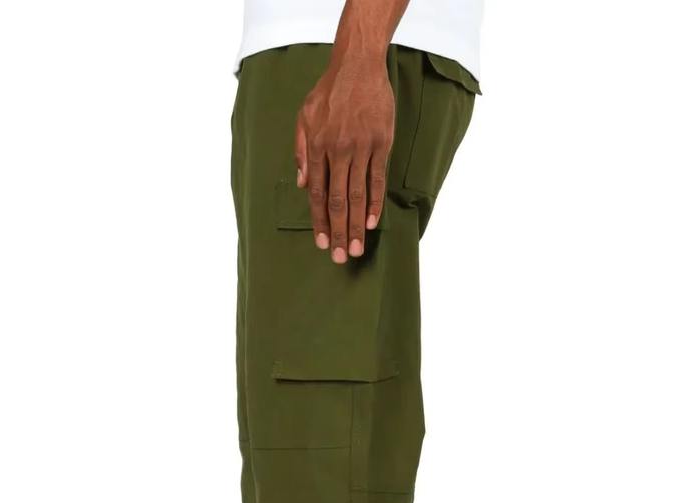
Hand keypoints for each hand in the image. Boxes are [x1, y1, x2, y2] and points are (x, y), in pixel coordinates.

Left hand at [294, 57, 394, 263]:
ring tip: (357, 248)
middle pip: (336, 200)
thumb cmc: (328, 92)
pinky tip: (371, 222)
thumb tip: (300, 184)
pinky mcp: (380, 143)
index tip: (322, 244)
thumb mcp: (304, 117)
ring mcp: (360, 148)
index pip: (316, 193)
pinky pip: (377, 179)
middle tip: (341, 258)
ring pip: (357, 194)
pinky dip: (374, 202)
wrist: (358, 65)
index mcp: (317, 147)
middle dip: (338, 232)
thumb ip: (300, 150)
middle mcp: (337, 150)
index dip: (318, 221)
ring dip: (356, 225)